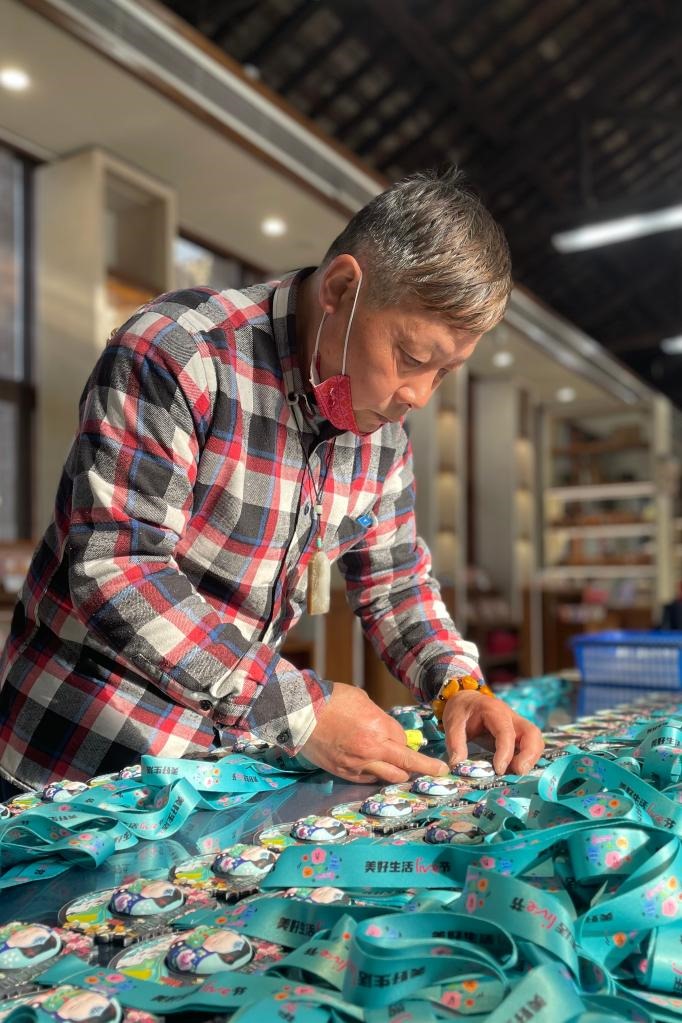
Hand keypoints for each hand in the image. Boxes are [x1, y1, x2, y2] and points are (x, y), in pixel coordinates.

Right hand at [301, 682, 448, 783]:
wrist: (300, 713)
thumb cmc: (331, 700)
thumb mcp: (363, 700)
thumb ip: (379, 718)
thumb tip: (389, 730)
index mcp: (377, 727)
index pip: (406, 743)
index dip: (410, 745)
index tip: (422, 752)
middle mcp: (371, 749)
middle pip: (407, 765)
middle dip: (424, 768)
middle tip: (437, 771)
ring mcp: (357, 764)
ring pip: (390, 777)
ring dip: (400, 774)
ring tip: (407, 773)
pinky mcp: (344, 772)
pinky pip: (369, 779)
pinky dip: (377, 775)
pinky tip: (378, 770)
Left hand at [442, 690, 543, 774]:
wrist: (466, 700)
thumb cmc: (461, 710)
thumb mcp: (452, 723)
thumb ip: (455, 743)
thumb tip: (457, 766)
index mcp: (494, 711)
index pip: (506, 732)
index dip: (505, 752)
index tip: (498, 769)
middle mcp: (511, 717)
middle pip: (532, 733)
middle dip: (529, 755)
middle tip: (518, 772)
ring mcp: (517, 725)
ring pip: (535, 740)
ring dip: (531, 758)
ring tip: (516, 773)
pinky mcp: (518, 734)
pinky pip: (530, 746)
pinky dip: (527, 759)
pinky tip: (514, 770)